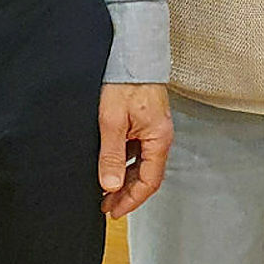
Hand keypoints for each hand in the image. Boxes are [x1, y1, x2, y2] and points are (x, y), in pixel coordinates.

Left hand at [97, 82, 171, 217]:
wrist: (132, 51)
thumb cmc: (124, 81)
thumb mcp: (112, 120)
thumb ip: (112, 155)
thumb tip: (110, 186)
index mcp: (158, 139)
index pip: (149, 182)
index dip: (131, 200)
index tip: (113, 211)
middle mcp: (160, 136)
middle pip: (146, 175)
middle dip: (126, 193)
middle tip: (105, 205)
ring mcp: (153, 128)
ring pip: (141, 163)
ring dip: (124, 178)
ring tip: (104, 189)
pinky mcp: (145, 121)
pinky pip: (137, 149)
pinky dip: (125, 162)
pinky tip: (110, 165)